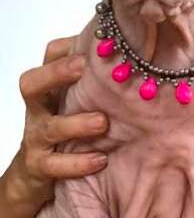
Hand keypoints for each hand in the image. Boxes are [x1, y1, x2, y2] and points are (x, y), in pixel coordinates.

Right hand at [10, 37, 107, 206]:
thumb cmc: (67, 129)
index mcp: (52, 90)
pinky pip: (54, 165)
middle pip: (32, 84)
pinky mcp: (39, 167)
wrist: (36, 173)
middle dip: (56, 73)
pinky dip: (78, 163)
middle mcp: (40, 110)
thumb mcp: (78, 101)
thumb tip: (136, 55)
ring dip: (76, 123)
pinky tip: (100, 159)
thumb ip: (99, 82)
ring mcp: (37, 138)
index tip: (91, 44)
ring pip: (49, 127)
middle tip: (84, 67)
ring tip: (102, 122)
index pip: (49, 59)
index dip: (65, 49)